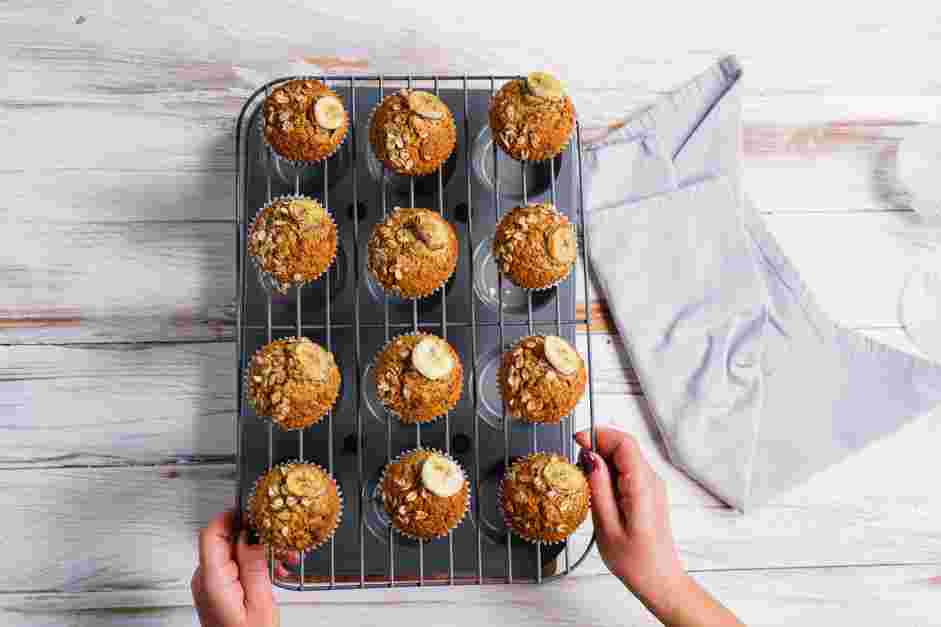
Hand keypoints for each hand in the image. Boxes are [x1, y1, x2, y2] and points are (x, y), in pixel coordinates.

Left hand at [191, 510, 278, 626]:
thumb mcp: (260, 601)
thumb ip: (253, 563)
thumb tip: (251, 533)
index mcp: (212, 580)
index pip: (212, 532)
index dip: (232, 515)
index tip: (253, 509)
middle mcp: (204, 579)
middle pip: (224, 539)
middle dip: (254, 536)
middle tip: (278, 539)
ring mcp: (208, 584)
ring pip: (231, 551)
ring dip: (257, 550)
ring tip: (281, 561)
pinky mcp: (216, 588)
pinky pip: (232, 565)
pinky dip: (251, 562)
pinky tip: (271, 570)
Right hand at [575, 428, 742, 626]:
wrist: (658, 579)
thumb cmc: (635, 561)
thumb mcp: (607, 526)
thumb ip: (598, 487)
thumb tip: (589, 456)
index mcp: (642, 486)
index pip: (624, 442)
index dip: (599, 434)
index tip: (577, 441)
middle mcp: (651, 481)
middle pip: (624, 447)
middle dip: (597, 447)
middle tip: (576, 467)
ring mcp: (651, 486)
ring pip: (623, 458)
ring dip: (601, 462)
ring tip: (585, 484)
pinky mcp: (646, 492)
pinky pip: (626, 471)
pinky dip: (608, 473)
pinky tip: (598, 493)